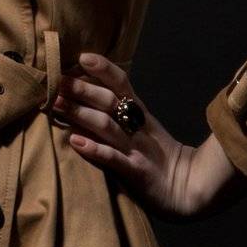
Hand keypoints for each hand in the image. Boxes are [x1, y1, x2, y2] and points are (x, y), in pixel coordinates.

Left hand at [51, 51, 246, 220]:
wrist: (189, 190)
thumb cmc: (159, 159)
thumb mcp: (144, 131)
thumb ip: (121, 114)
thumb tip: (86, 97)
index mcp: (140, 115)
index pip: (122, 85)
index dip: (104, 69)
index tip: (82, 56)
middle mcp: (138, 128)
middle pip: (110, 101)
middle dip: (83, 89)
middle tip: (57, 80)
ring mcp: (137, 149)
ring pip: (107, 126)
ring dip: (81, 113)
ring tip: (57, 103)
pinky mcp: (136, 172)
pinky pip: (114, 158)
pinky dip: (95, 149)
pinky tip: (76, 142)